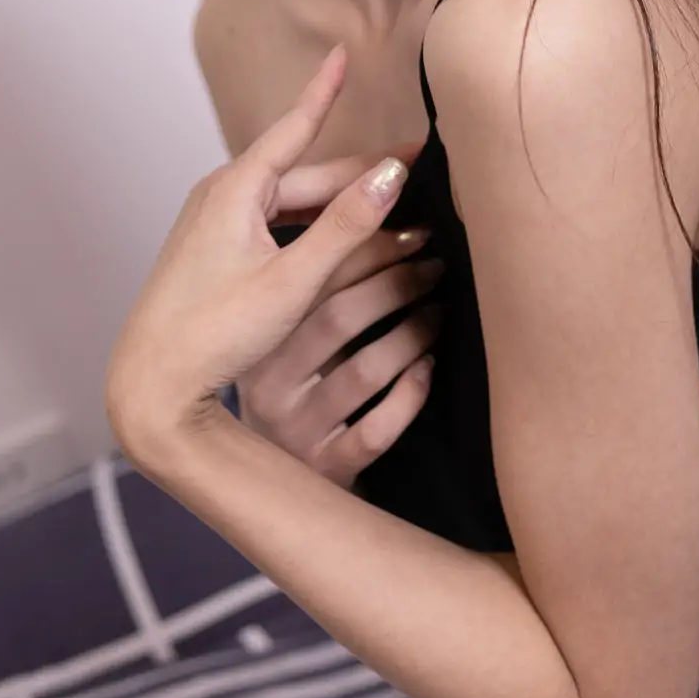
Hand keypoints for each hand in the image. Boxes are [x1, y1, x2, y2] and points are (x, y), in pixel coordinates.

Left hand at [104, 45, 440, 464]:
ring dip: (339, 205)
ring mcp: (214, 224)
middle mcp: (222, 196)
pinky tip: (338, 238)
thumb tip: (393, 174)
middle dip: (360, 174)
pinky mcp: (214, 253)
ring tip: (391, 206)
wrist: (151, 386)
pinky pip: (274, 224)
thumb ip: (345, 227)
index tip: (342, 52)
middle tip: (419, 169)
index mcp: (236, 189)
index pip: (295, 127)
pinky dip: (312, 227)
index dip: (324, 90)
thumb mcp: (292, 281)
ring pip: (292, 202)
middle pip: (306, 175)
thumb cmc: (215, 334)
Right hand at [234, 183, 444, 485]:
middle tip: (436, 263)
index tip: (414, 226)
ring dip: (411, 334)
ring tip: (440, 312)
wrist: (273, 490)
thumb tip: (384, 207)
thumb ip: (320, 287)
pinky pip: (375, 430)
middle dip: (396, 282)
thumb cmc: (297, 391)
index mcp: (257, 338)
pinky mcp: (324, 469)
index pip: (311, 276)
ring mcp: (295, 430)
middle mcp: (267, 383)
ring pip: (364, 371)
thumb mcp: (293, 340)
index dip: (366, 245)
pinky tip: (429, 371)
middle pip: (339, 317)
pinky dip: (408, 396)